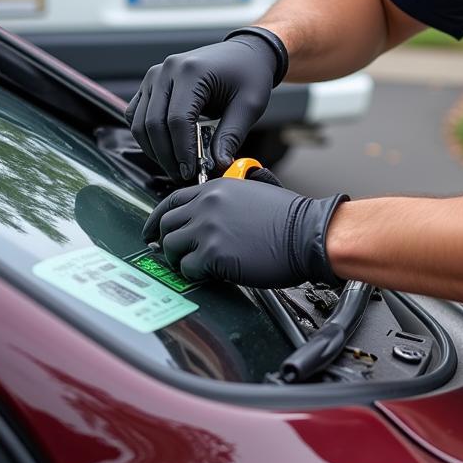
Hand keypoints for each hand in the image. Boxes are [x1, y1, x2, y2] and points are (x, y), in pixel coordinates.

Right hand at [126, 35, 277, 183]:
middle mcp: (167, 70)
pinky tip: (166, 149)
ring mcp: (155, 75)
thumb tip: (219, 165)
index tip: (192, 171)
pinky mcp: (150, 83)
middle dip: (167, 155)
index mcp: (192, 71)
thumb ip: (232, 134)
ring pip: (140, 122)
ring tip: (176, 166)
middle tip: (183, 175)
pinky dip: (147, 135)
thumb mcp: (250, 104)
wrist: (245, 52)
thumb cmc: (250, 75)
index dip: (182, 150)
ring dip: (154, 149)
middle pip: (154, 123)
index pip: (178, 120)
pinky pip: (136, 114)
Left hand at [142, 178, 349, 287]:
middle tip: (176, 255)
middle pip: (166, 225)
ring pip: (171, 248)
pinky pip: (188, 269)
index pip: (171, 201)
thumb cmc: (291, 218)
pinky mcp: (213, 254)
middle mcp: (207, 205)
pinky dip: (196, 274)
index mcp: (216, 188)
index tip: (153, 231)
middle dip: (167, 243)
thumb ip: (229, 194)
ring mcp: (208, 229)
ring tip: (198, 265)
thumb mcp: (256, 190)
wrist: (308, 234)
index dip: (158, 219)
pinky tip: (212, 272)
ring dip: (181, 260)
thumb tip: (213, 207)